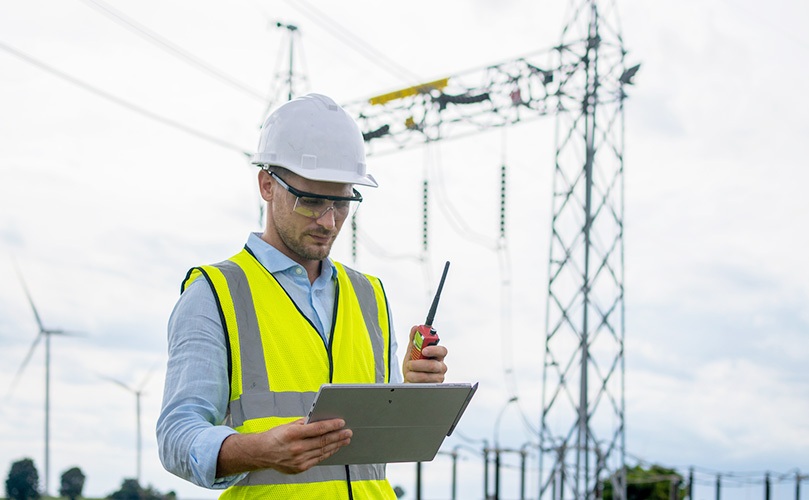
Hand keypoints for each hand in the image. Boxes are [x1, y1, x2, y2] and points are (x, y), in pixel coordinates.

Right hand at [217, 418, 351, 475]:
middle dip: (338, 436)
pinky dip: (327, 453)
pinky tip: (334, 448)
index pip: (317, 429)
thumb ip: (305, 423)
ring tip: (345, 440)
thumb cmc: (276, 436)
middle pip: (322, 441)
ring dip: (336, 445)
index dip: (331, 425)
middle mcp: (296, 447)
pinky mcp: (299, 468)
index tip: (341, 422)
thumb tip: (321, 419)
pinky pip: (317, 459)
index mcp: (293, 433)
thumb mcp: (289, 425)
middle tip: (348, 432)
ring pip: (322, 451)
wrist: (261, 453)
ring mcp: (298, 460)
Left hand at [402, 325, 447, 382]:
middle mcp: (440, 366)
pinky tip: (411, 378)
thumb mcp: (412, 352)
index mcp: (437, 355)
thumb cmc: (413, 367)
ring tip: (409, 372)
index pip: (442, 350)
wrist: (408, 381)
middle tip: (410, 364)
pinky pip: (425, 383)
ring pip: (428, 375)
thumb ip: (414, 339)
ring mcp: (438, 377)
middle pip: (434, 365)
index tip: (424, 350)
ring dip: (415, 373)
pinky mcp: (434, 386)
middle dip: (419, 364)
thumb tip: (415, 328)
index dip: (434, 349)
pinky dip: (415, 380)